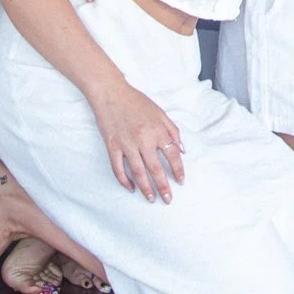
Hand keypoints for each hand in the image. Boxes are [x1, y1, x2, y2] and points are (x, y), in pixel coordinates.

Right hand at [89, 84, 183, 200]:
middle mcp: (143, 139)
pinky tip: (131, 188)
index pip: (172, 155)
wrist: (111, 93)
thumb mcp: (160, 112)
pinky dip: (124, 180)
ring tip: (151, 199)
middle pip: (156, 169)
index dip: (178, 170)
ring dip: (146, 188)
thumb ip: (173, 130)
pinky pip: (118, 169)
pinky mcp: (112, 146)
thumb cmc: (136, 101)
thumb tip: (182, 150)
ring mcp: (126, 144)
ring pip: (138, 172)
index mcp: (157, 130)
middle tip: (168, 200)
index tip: (181, 182)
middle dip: (163, 187)